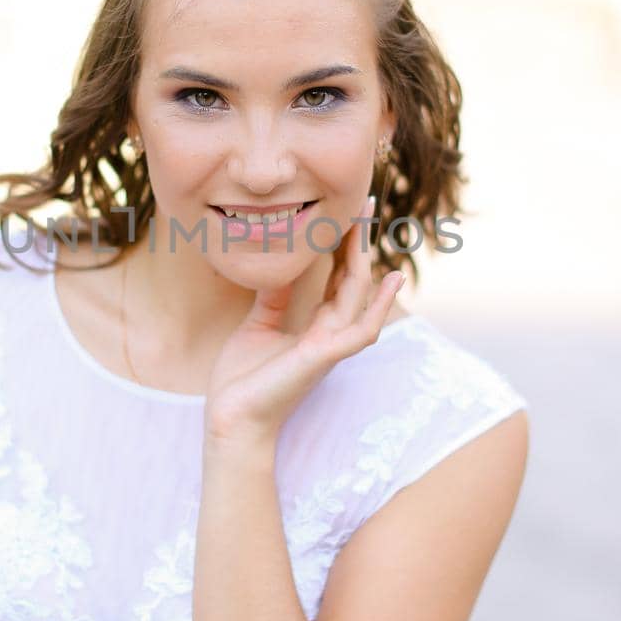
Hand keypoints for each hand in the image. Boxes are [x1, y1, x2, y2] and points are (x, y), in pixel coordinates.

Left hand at [204, 190, 403, 443]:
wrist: (230, 419)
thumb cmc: (242, 380)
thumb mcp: (257, 326)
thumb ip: (272, 297)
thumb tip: (277, 261)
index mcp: (314, 326)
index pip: (336, 277)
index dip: (343, 244)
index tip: (345, 211)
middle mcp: (329, 333)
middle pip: (351, 279)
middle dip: (358, 241)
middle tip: (364, 201)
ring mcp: (330, 346)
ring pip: (357, 297)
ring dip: (366, 260)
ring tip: (370, 225)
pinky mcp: (324, 358)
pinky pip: (360, 329)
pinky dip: (378, 305)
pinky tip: (390, 279)